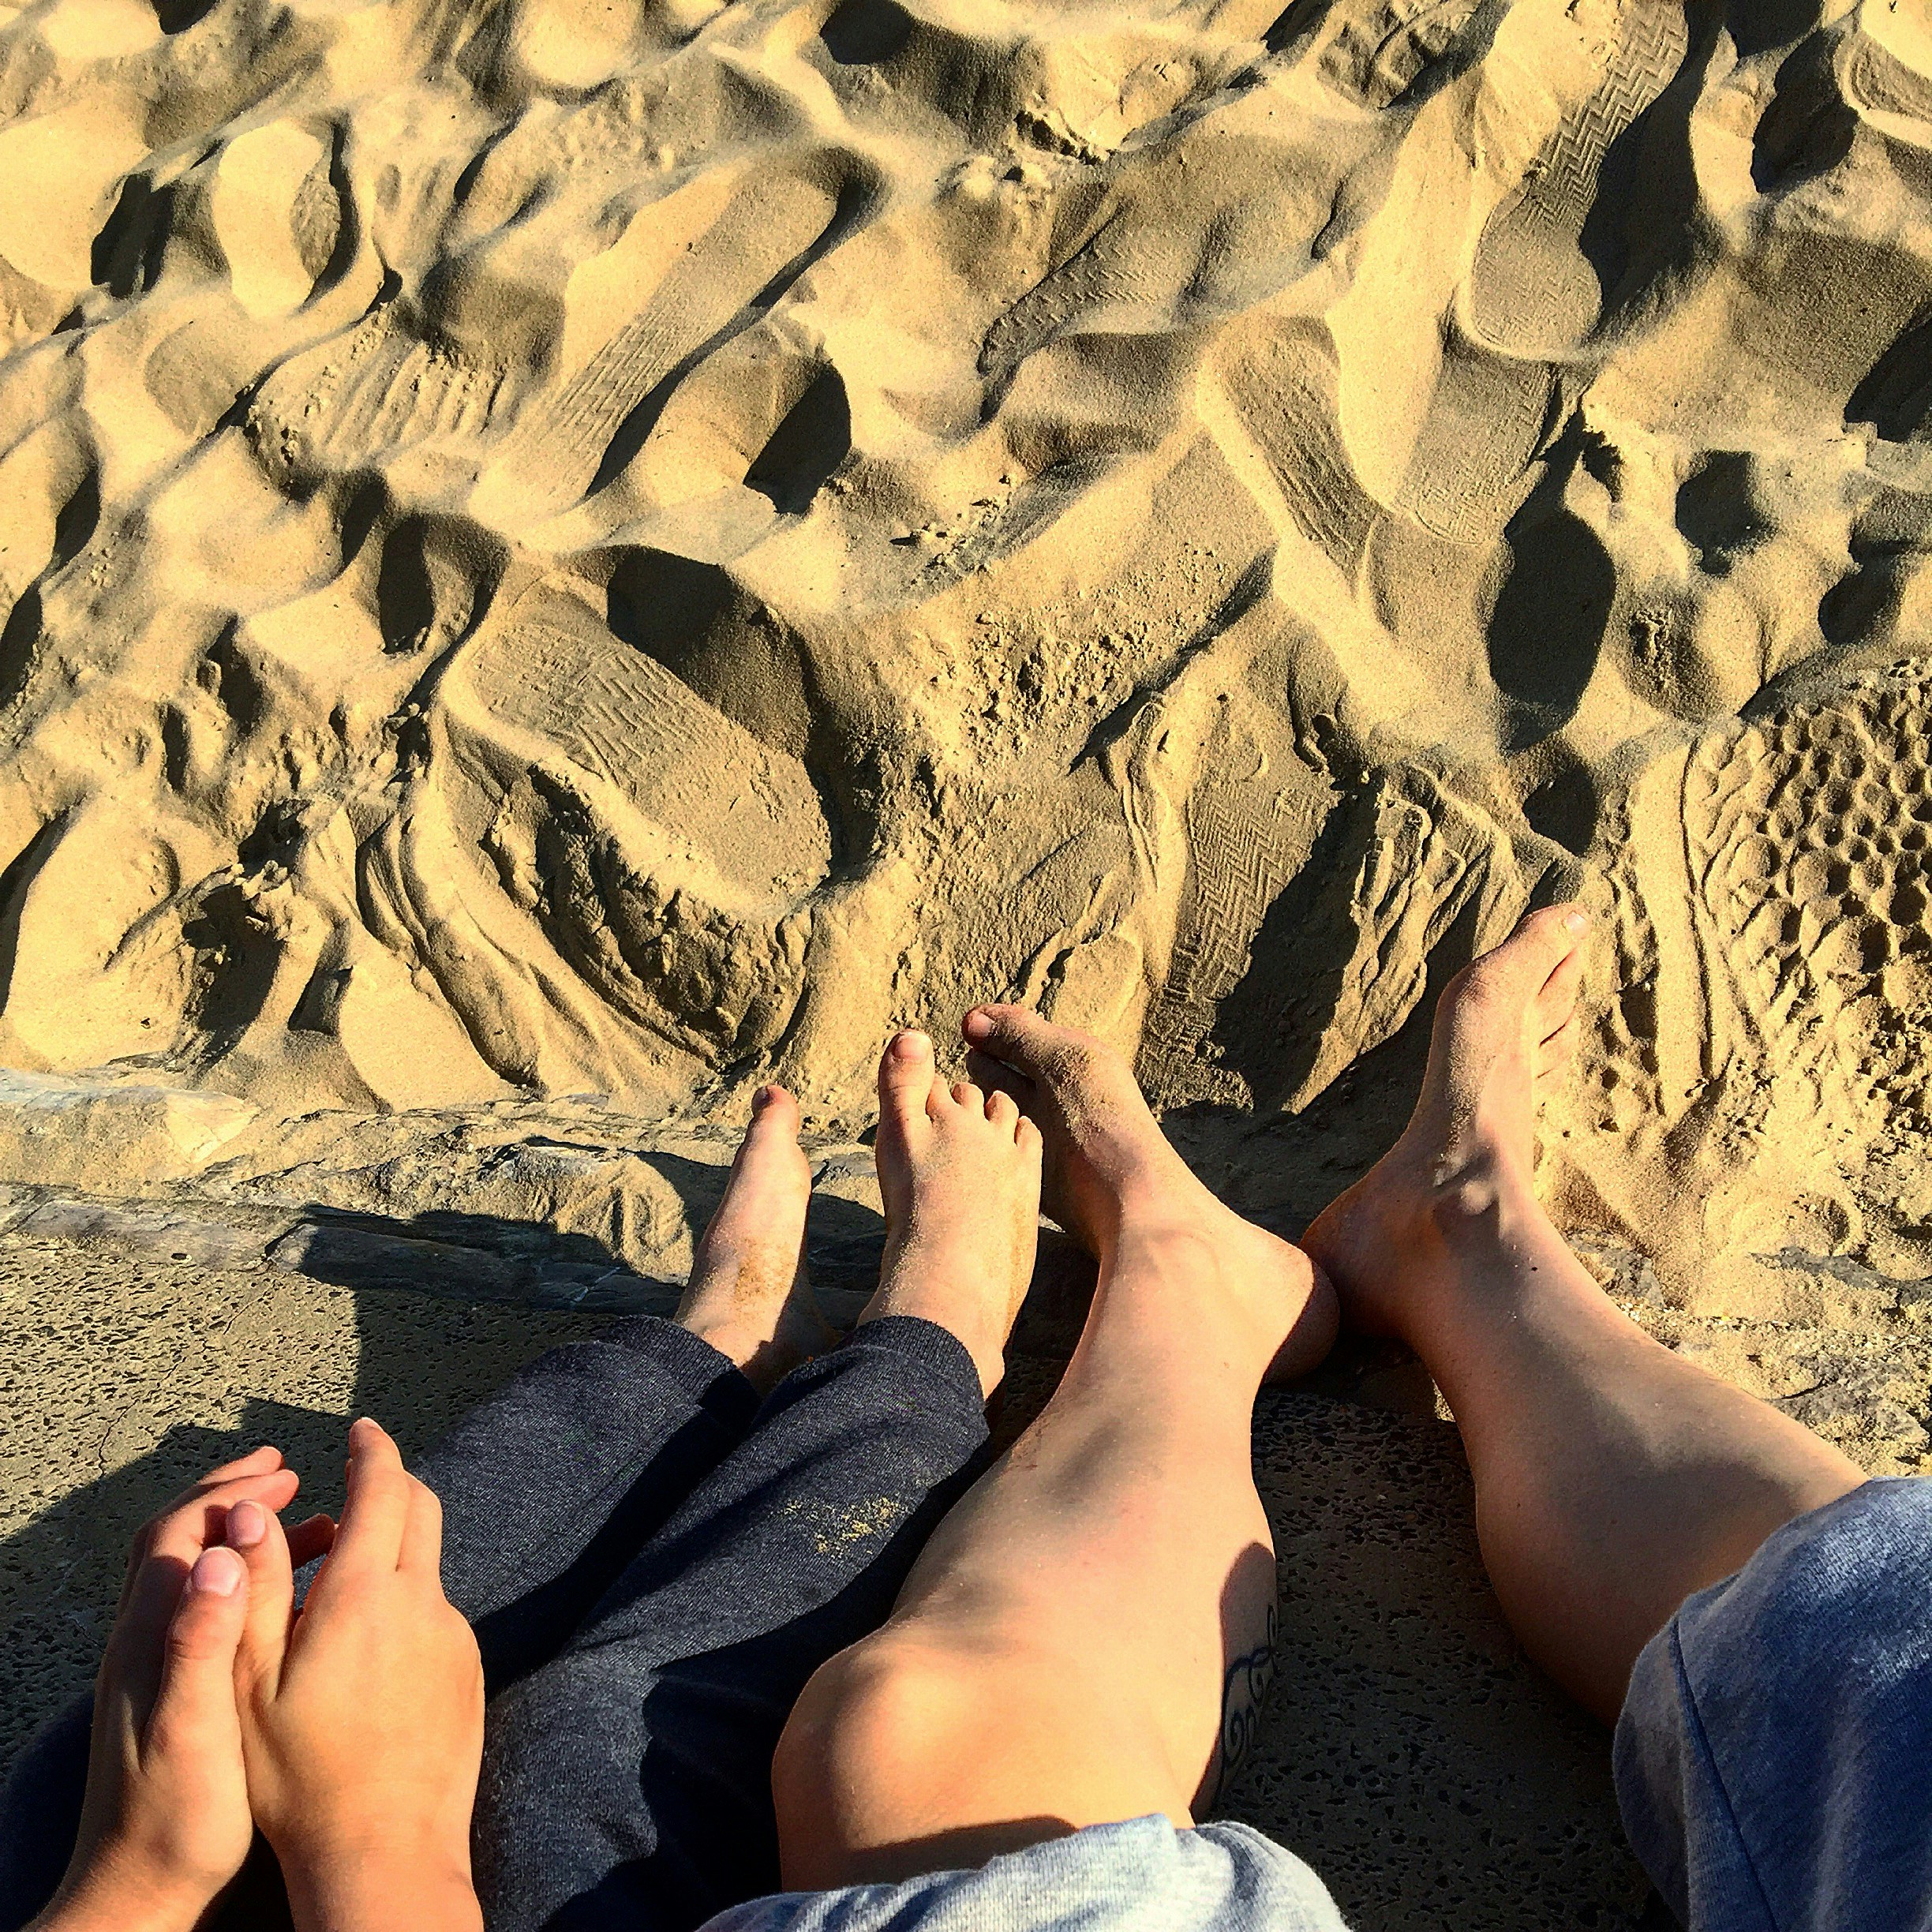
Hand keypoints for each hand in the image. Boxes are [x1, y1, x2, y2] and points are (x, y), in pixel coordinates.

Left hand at [32, 1448, 331, 1931]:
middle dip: (231, 1496)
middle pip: (176, 1540)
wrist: (136, 1894)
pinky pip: (207, 1608)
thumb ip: (201, 1642)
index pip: (178, 1534)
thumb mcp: (194, 1729)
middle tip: (290, 1472)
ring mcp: (151, 1668)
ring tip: (314, 1526)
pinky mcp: (169, 1693)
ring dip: (246, 1537)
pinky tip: (292, 1600)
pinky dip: (249, 1581)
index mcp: (148, 1640)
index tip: (289, 1473)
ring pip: (194, 1572)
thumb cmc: (174, 1821)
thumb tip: (217, 1557)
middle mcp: (141, 1643)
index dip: (231, 1493)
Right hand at [231, 1418, 483, 1931]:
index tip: (362, 1429)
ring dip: (393, 1556)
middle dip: (391, 1487)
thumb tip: (253, 1513)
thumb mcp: (252, 1683)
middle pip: (421, 1512)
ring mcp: (454, 1636)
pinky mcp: (467, 1671)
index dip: (373, 1450)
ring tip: (339, 1590)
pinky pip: (436, 1616)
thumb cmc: (301, 1775)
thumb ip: (256, 1590)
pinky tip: (367, 1655)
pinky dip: (405, 1608)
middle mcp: (424, 1601)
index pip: (385, 1488)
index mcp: (367, 1593)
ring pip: (427, 1567)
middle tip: (357, 1487)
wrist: (385, 1851)